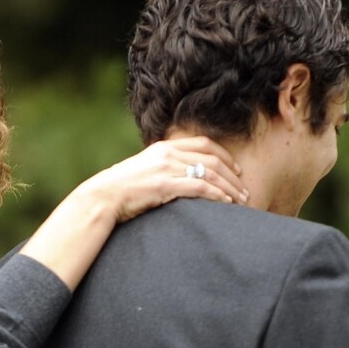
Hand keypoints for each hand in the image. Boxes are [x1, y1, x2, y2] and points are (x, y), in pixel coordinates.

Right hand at [76, 136, 247, 222]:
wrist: (104, 195)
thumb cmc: (123, 187)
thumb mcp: (145, 168)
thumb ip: (163, 166)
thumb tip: (181, 176)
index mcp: (164, 146)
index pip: (203, 143)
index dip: (224, 155)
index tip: (236, 170)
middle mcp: (168, 153)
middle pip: (212, 159)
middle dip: (232, 176)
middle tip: (244, 190)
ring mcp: (166, 168)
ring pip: (209, 173)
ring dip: (229, 188)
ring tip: (240, 201)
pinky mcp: (164, 184)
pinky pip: (199, 187)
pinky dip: (216, 195)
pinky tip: (225, 204)